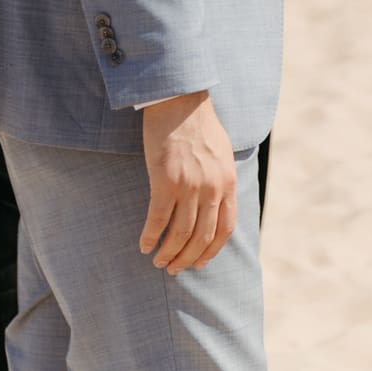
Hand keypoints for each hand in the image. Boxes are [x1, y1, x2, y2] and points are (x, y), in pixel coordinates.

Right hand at [139, 92, 237, 275]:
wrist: (181, 102)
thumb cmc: (200, 126)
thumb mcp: (222, 154)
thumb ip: (221, 180)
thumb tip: (217, 204)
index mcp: (227, 183)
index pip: (224, 230)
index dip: (211, 251)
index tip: (200, 263)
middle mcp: (212, 188)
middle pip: (202, 237)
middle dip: (188, 258)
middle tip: (174, 268)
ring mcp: (189, 186)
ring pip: (180, 234)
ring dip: (168, 253)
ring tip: (159, 261)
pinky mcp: (165, 181)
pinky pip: (157, 219)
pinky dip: (150, 236)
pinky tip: (144, 245)